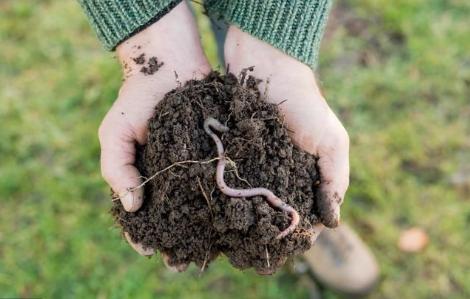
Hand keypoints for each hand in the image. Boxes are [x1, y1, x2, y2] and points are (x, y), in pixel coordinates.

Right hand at [98, 2, 209, 269]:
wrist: (171, 64)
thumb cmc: (137, 100)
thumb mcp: (115, 133)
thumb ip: (117, 169)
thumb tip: (132, 206)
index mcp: (145, 176)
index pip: (141, 215)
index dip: (144, 235)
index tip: (152, 251)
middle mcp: (173, 177)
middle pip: (175, 217)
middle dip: (180, 241)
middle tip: (186, 262)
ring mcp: (197, 167)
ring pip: (201, 206)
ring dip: (206, 229)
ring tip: (212, 249)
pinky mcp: (217, 154)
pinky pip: (222, 181)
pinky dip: (227, 200)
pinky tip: (234, 216)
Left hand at [224, 27, 349, 233]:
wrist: (266, 66)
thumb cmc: (304, 104)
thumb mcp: (331, 141)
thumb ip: (334, 179)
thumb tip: (332, 223)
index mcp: (307, 174)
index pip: (304, 212)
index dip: (298, 233)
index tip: (284, 253)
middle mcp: (281, 173)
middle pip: (275, 212)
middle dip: (266, 232)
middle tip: (251, 256)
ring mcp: (255, 164)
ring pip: (251, 202)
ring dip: (244, 220)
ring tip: (232, 243)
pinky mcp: (234, 154)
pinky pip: (231, 181)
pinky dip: (228, 197)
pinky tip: (219, 215)